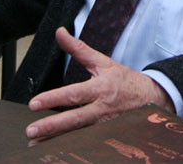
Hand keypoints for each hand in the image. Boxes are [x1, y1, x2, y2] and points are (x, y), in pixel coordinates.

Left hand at [24, 27, 173, 140]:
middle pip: (74, 120)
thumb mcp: (102, 61)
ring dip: (56, 141)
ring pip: (78, 135)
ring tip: (36, 145)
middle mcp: (101, 109)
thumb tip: (60, 32)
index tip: (34, 104)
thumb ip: (78, 48)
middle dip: (51, 126)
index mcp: (100, 89)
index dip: (53, 99)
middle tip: (31, 131)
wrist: (151, 98)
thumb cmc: (123, 80)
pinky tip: (57, 150)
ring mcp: (104, 125)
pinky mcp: (107, 135)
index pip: (73, 95)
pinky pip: (87, 142)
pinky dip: (72, 146)